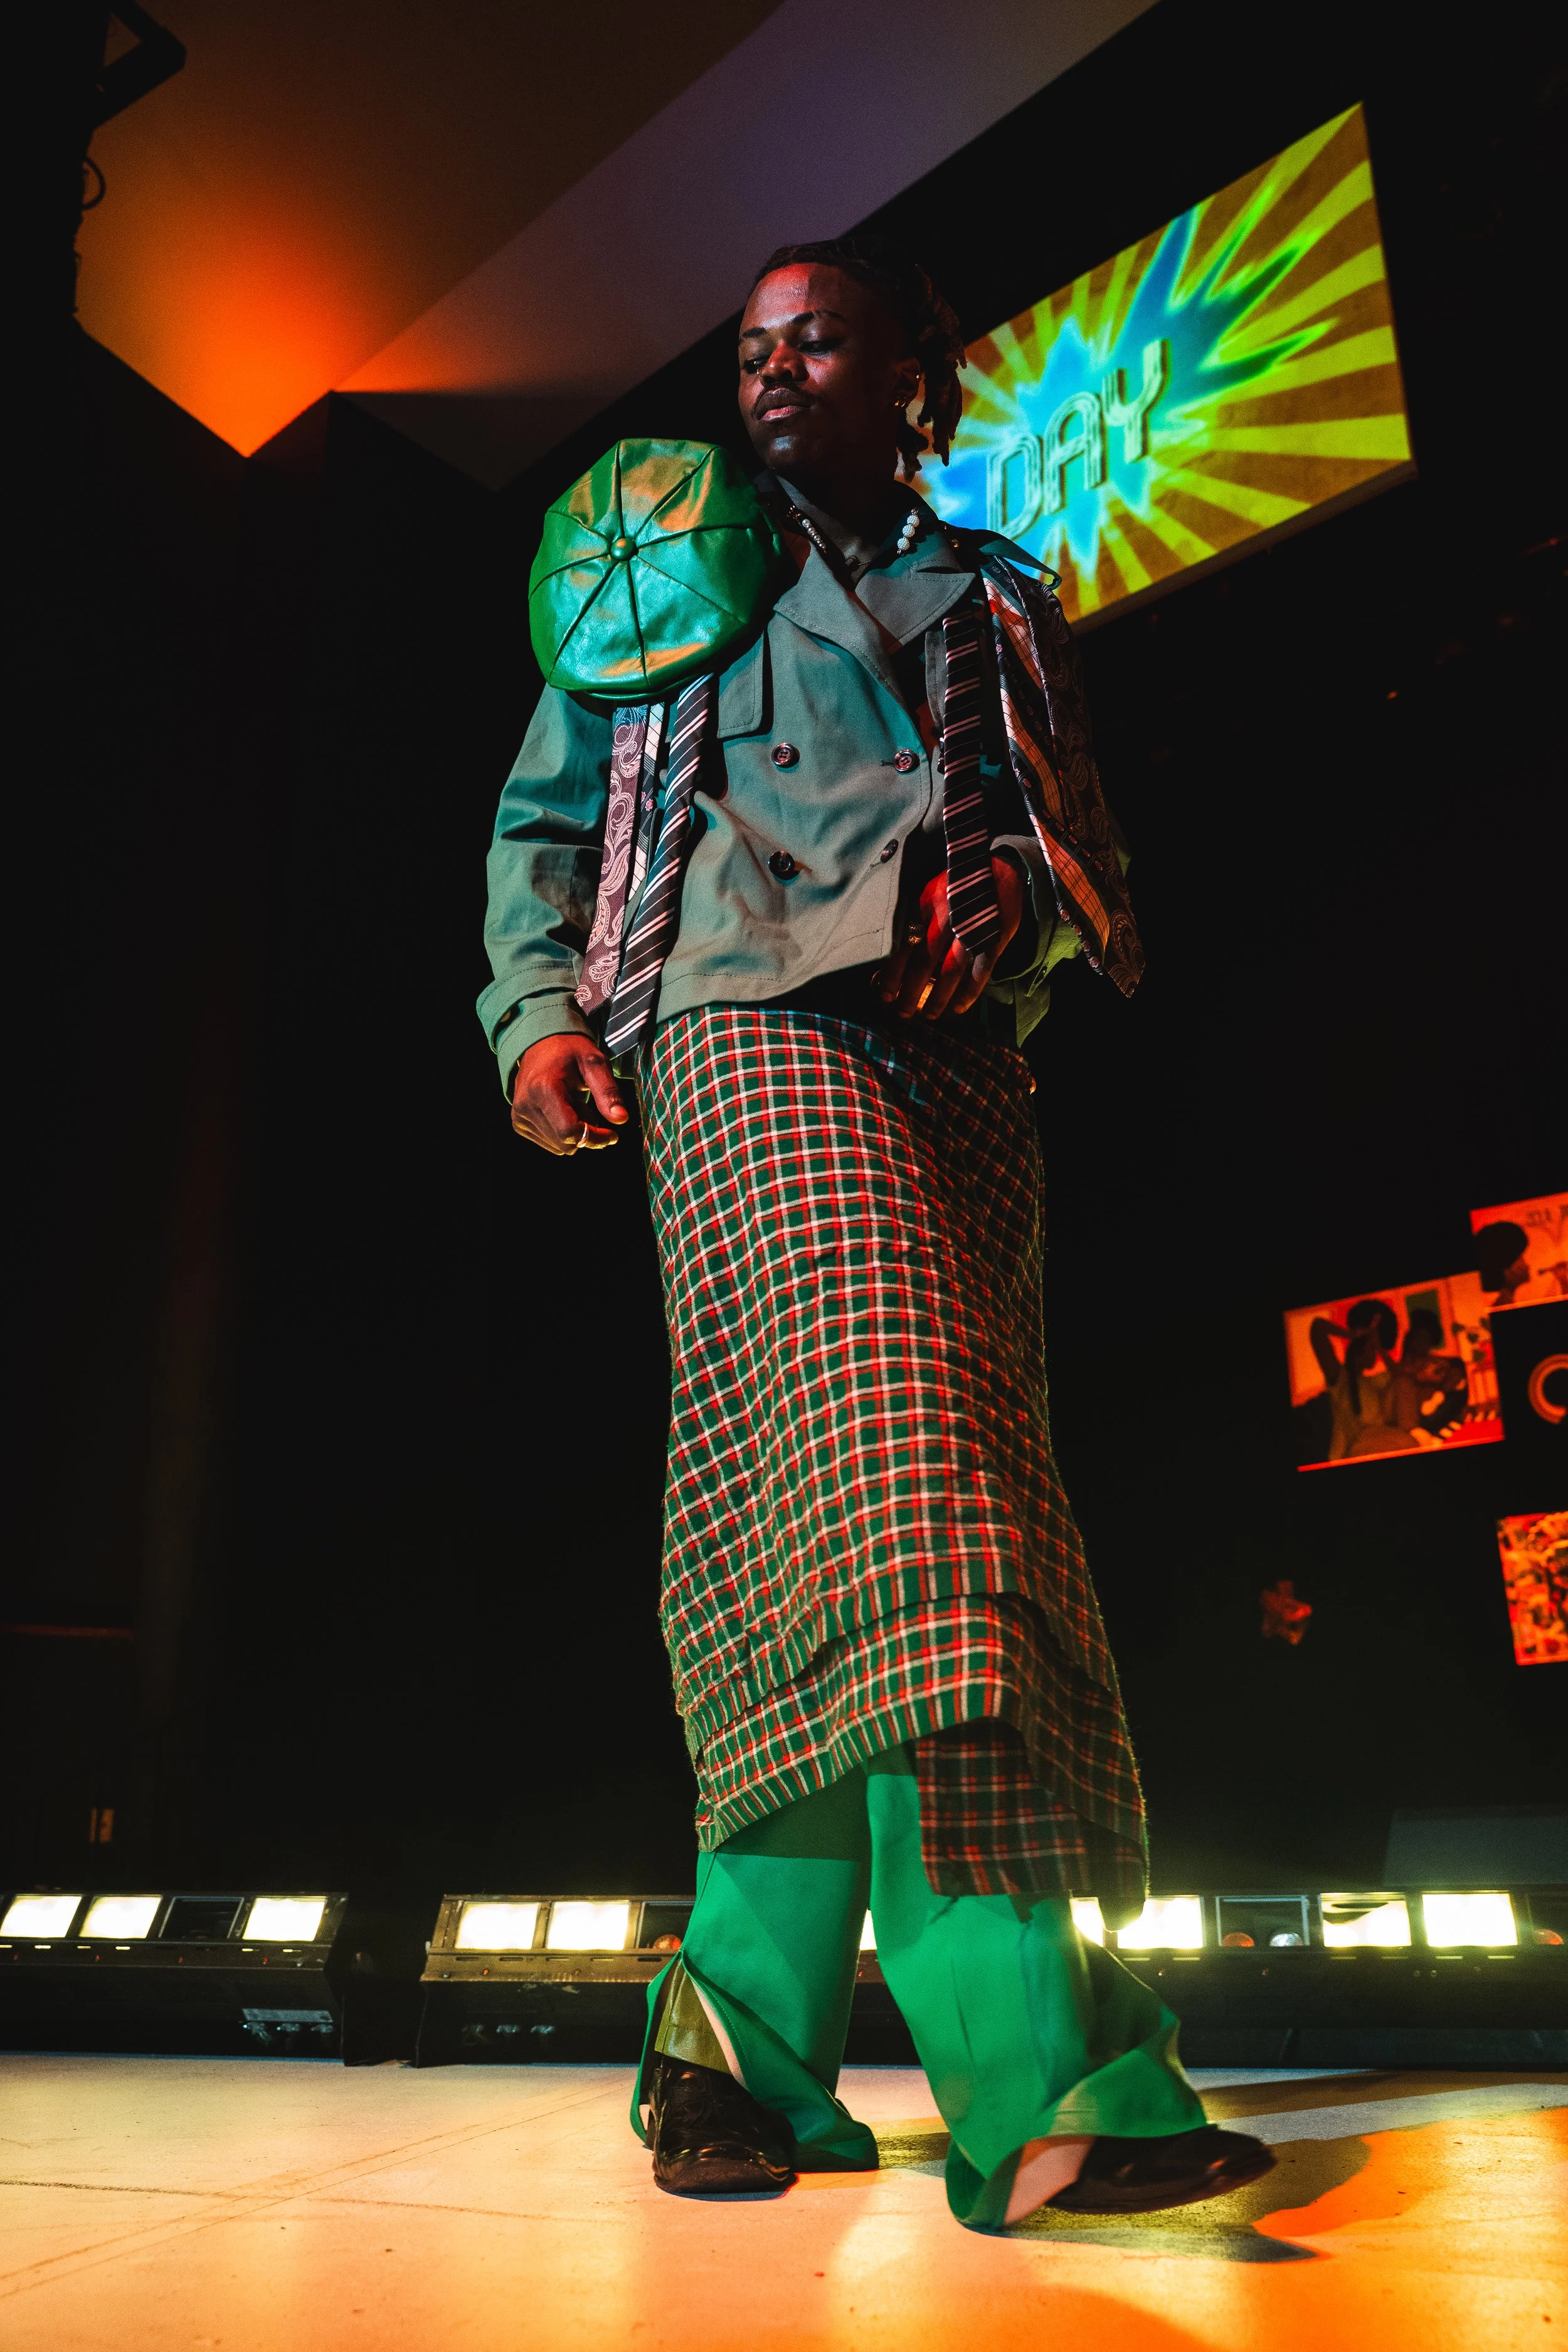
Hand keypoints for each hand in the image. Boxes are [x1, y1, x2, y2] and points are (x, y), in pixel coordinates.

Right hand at [511, 1032, 630, 1155]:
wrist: (540, 1044)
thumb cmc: (570, 1050)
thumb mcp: (594, 1062)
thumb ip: (608, 1090)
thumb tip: (621, 1118)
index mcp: (543, 1089)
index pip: (570, 1132)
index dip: (595, 1138)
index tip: (613, 1135)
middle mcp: (526, 1105)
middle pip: (566, 1144)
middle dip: (586, 1134)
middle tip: (589, 1108)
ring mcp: (519, 1116)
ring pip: (559, 1147)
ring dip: (574, 1132)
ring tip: (574, 1105)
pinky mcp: (518, 1122)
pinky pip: (549, 1143)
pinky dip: (562, 1132)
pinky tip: (563, 1110)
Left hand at [872, 856, 1025, 1020]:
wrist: (1000, 867)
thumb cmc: (956, 884)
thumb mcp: (928, 891)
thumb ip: (912, 917)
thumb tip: (891, 951)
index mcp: (925, 905)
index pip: (903, 945)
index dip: (892, 973)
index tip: (883, 994)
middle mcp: (946, 918)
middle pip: (923, 963)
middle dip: (910, 992)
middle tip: (902, 1013)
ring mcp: (971, 929)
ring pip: (950, 971)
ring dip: (938, 997)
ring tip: (928, 1015)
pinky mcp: (994, 938)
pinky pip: (980, 972)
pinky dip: (969, 992)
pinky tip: (958, 1008)